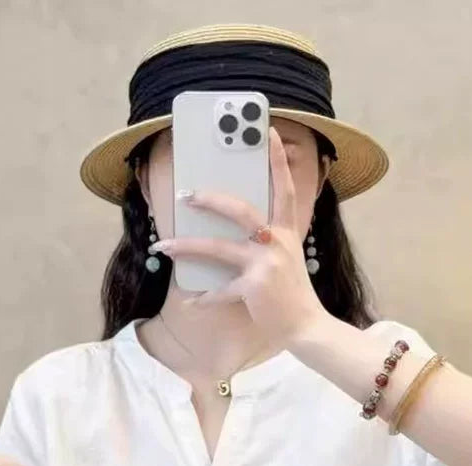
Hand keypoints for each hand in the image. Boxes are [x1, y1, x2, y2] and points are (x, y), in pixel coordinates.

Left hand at [150, 127, 325, 346]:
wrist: (306, 327)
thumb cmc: (292, 294)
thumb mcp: (285, 260)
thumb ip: (265, 243)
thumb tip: (229, 236)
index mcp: (286, 232)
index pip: (284, 189)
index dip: (278, 161)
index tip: (270, 132)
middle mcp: (276, 243)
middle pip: (240, 210)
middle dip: (210, 200)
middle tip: (186, 195)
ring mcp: (266, 264)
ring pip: (218, 249)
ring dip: (187, 247)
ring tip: (165, 246)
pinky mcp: (254, 287)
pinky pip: (220, 290)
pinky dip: (204, 298)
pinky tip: (191, 301)